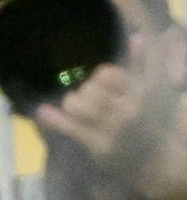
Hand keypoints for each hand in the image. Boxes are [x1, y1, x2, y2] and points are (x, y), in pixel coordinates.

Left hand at [37, 34, 186, 199]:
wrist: (157, 163)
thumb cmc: (149, 122)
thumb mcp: (150, 92)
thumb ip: (143, 65)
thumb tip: (137, 36)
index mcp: (140, 95)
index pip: (108, 73)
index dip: (100, 77)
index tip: (101, 84)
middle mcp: (128, 112)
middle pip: (90, 88)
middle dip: (85, 91)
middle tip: (87, 98)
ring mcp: (113, 130)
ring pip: (77, 104)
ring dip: (72, 103)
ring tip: (74, 107)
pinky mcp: (100, 146)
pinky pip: (72, 128)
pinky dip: (54, 119)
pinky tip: (42, 111)